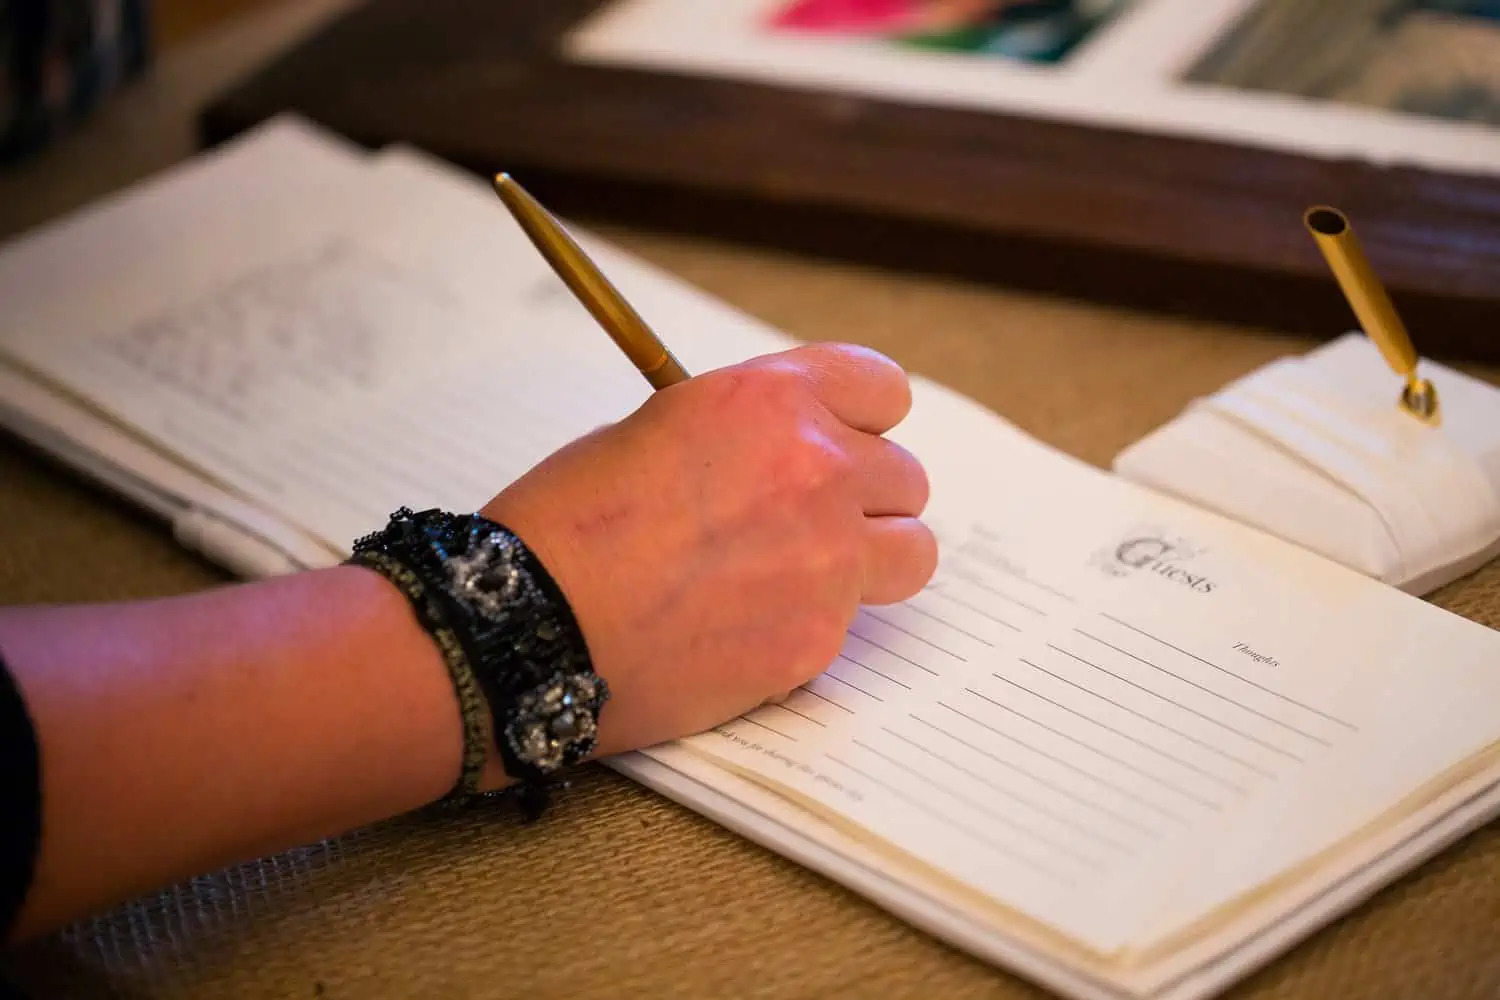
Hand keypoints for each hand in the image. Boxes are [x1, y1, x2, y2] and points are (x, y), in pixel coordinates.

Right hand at [481, 343, 935, 755]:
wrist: (531, 623)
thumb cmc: (568, 524)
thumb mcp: (657, 430)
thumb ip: (743, 433)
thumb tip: (781, 454)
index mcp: (769, 400)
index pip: (882, 388)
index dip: (861, 419)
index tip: (846, 440)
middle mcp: (816, 470)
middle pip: (904, 477)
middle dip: (864, 497)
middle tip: (806, 522)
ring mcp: (827, 559)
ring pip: (911, 552)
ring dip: (871, 560)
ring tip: (803, 576)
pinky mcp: (817, 639)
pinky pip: (852, 625)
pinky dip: (813, 625)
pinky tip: (744, 629)